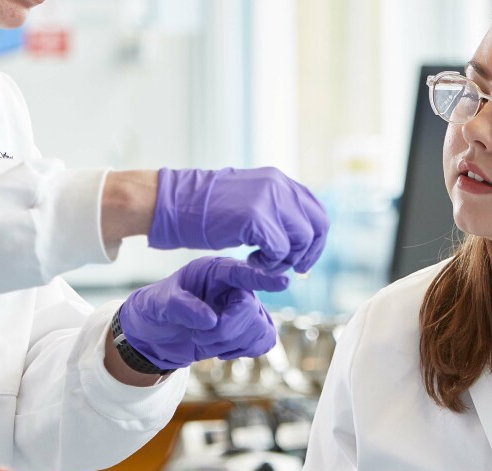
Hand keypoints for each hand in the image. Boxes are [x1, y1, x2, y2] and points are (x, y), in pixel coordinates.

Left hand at [118, 257, 287, 368]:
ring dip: (232, 344)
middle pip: (251, 310)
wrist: (157, 334)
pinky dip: (244, 351)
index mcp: (215, 272)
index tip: (283, 282)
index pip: (242, 272)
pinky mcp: (248, 330)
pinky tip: (222, 349)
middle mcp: (235, 287)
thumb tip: (212, 320)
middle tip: (198, 335)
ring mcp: (244, 309)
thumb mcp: (158, 304)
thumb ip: (181, 306)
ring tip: (205, 340)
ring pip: (260, 329)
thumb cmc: (156, 309)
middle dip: (226, 331)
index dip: (263, 278)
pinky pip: (264, 342)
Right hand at [149, 168, 329, 273]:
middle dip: (307, 253)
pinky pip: (280, 250)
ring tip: (260, 262)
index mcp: (279, 180)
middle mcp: (278, 185)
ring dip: (285, 260)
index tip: (301, 259)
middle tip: (289, 268)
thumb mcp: (248, 200)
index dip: (315, 240)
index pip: (317, 211)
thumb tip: (300, 234)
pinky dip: (269, 264)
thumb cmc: (205, 209)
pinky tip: (250, 261)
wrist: (173, 204)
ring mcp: (268, 199)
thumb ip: (274, 209)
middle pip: (318, 226)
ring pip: (302, 240)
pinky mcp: (255, 217)